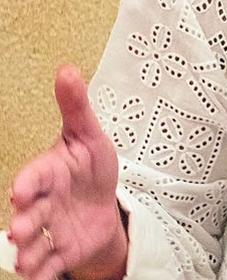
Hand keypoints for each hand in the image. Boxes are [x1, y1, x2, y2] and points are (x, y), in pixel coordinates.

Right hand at [7, 65, 128, 279]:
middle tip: (21, 230)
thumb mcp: (89, 135)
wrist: (103, 201)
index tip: (21, 192)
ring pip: (35, 244)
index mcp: (49, 173)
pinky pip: (52, 265)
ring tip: (25, 263)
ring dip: (28, 254)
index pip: (34, 177)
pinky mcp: (63, 250)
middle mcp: (45, 203)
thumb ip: (75, 106)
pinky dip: (46, 274)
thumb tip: (67, 70)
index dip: (28, 184)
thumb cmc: (90, 166)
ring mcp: (52, 229)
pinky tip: (39, 279)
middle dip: (24, 223)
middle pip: (31, 214)